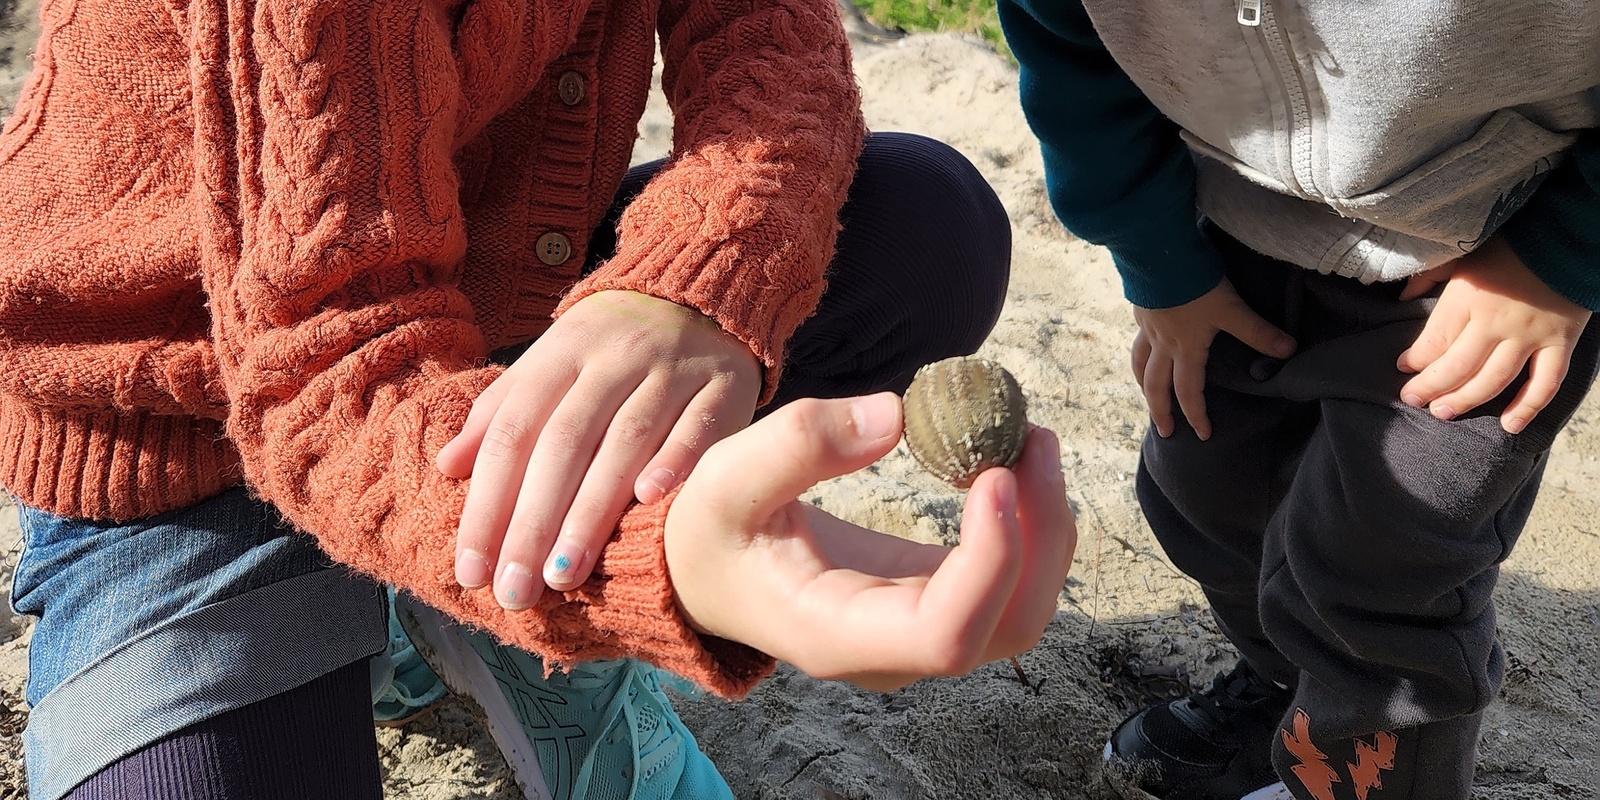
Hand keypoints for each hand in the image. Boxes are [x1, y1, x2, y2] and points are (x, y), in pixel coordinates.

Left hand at [440, 290, 759, 607]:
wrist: (700, 293)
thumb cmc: (610, 349)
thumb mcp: (550, 364)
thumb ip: (501, 412)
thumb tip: (448, 467)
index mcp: (560, 353)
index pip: (513, 432)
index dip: (488, 502)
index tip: (472, 569)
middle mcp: (613, 359)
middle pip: (564, 443)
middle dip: (533, 523)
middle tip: (515, 592)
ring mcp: (672, 370)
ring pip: (626, 441)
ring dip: (591, 512)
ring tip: (564, 575)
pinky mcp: (725, 385)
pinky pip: (699, 425)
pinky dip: (675, 461)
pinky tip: (651, 503)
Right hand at [664, 392, 1075, 690]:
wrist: (705, 572)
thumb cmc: (711, 530)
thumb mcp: (726, 477)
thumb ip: (798, 443)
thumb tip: (896, 415)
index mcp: (836, 636)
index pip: (944, 635)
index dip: (989, 566)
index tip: (994, 477)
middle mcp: (891, 652)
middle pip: (1007, 626)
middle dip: (1040, 534)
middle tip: (1033, 437)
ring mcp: (920, 633)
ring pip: (1023, 608)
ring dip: (1044, 525)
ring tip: (1029, 437)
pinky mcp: (937, 601)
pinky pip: (1008, 582)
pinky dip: (1027, 523)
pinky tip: (1010, 459)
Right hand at [1130, 281, 1295, 440]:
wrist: (1159, 254)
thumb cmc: (1195, 283)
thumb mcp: (1232, 308)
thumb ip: (1258, 331)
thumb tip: (1289, 350)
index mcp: (1186, 348)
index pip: (1189, 391)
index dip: (1196, 414)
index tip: (1203, 434)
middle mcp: (1163, 343)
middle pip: (1156, 385)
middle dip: (1161, 411)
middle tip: (1165, 432)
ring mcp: (1148, 327)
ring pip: (1140, 364)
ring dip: (1144, 385)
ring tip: (1146, 395)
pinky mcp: (1141, 309)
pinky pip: (1138, 339)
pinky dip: (1140, 352)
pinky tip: (1144, 348)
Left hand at [1397, 237, 1590, 432]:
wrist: (1568, 235)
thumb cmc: (1510, 244)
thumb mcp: (1462, 253)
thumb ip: (1430, 275)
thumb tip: (1404, 297)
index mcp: (1469, 297)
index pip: (1435, 341)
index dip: (1416, 360)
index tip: (1404, 367)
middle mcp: (1497, 322)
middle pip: (1458, 367)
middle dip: (1431, 387)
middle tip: (1413, 400)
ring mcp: (1531, 336)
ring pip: (1494, 380)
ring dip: (1466, 401)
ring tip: (1442, 413)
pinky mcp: (1561, 343)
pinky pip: (1545, 383)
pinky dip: (1528, 407)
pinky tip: (1509, 425)